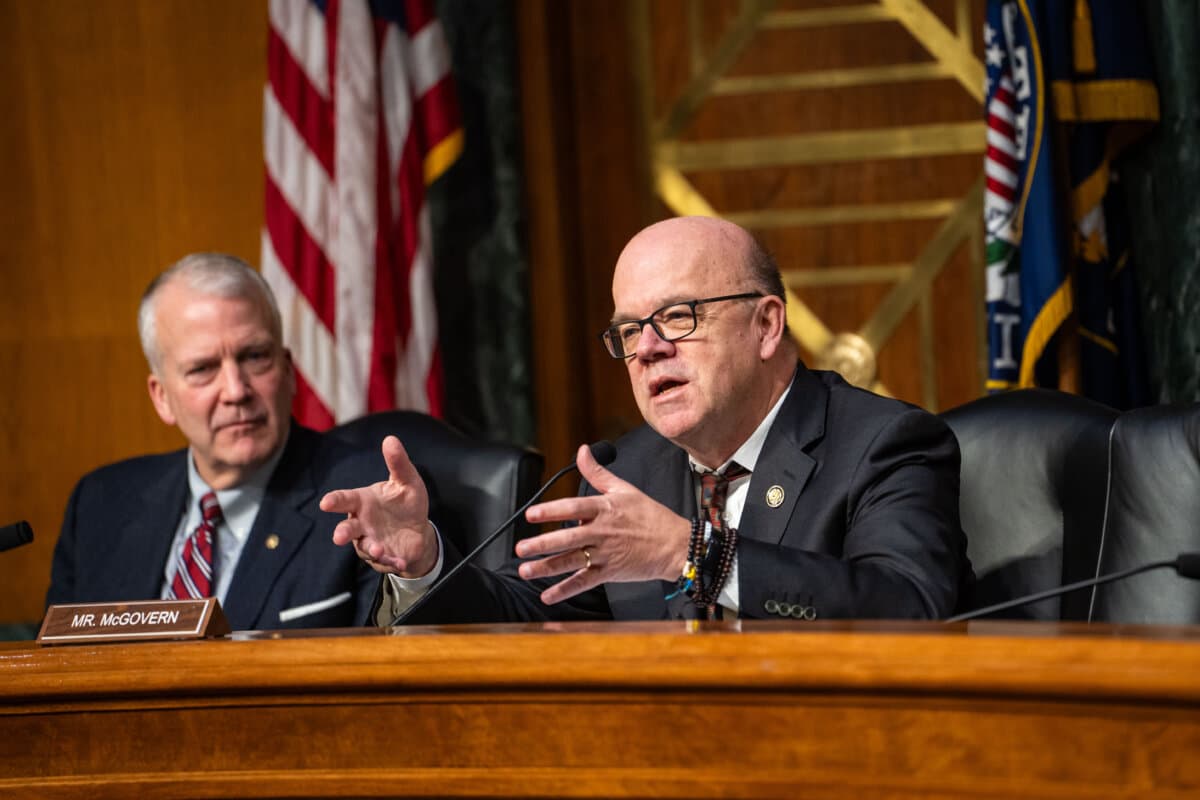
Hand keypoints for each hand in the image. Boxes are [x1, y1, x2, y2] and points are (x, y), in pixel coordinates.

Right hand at [320, 436, 437, 576]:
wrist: (418, 529)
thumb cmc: (406, 502)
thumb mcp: (407, 481)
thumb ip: (398, 463)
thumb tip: (390, 439)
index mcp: (363, 502)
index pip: (345, 500)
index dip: (335, 501)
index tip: (326, 503)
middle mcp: (362, 523)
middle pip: (347, 528)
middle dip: (342, 532)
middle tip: (339, 536)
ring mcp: (370, 541)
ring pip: (364, 547)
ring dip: (371, 548)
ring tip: (378, 549)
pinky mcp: (383, 557)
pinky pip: (384, 561)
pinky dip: (391, 562)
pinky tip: (400, 561)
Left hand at [515, 443, 690, 604]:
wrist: (676, 544)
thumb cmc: (651, 516)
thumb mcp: (625, 489)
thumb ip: (597, 472)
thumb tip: (582, 451)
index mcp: (605, 509)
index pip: (574, 508)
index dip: (552, 511)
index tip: (531, 514)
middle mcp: (603, 531)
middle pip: (568, 538)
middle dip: (542, 544)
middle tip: (521, 548)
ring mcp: (606, 553)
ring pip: (572, 561)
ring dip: (547, 568)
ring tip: (525, 571)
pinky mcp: (610, 572)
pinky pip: (584, 582)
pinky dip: (565, 590)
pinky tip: (547, 596)